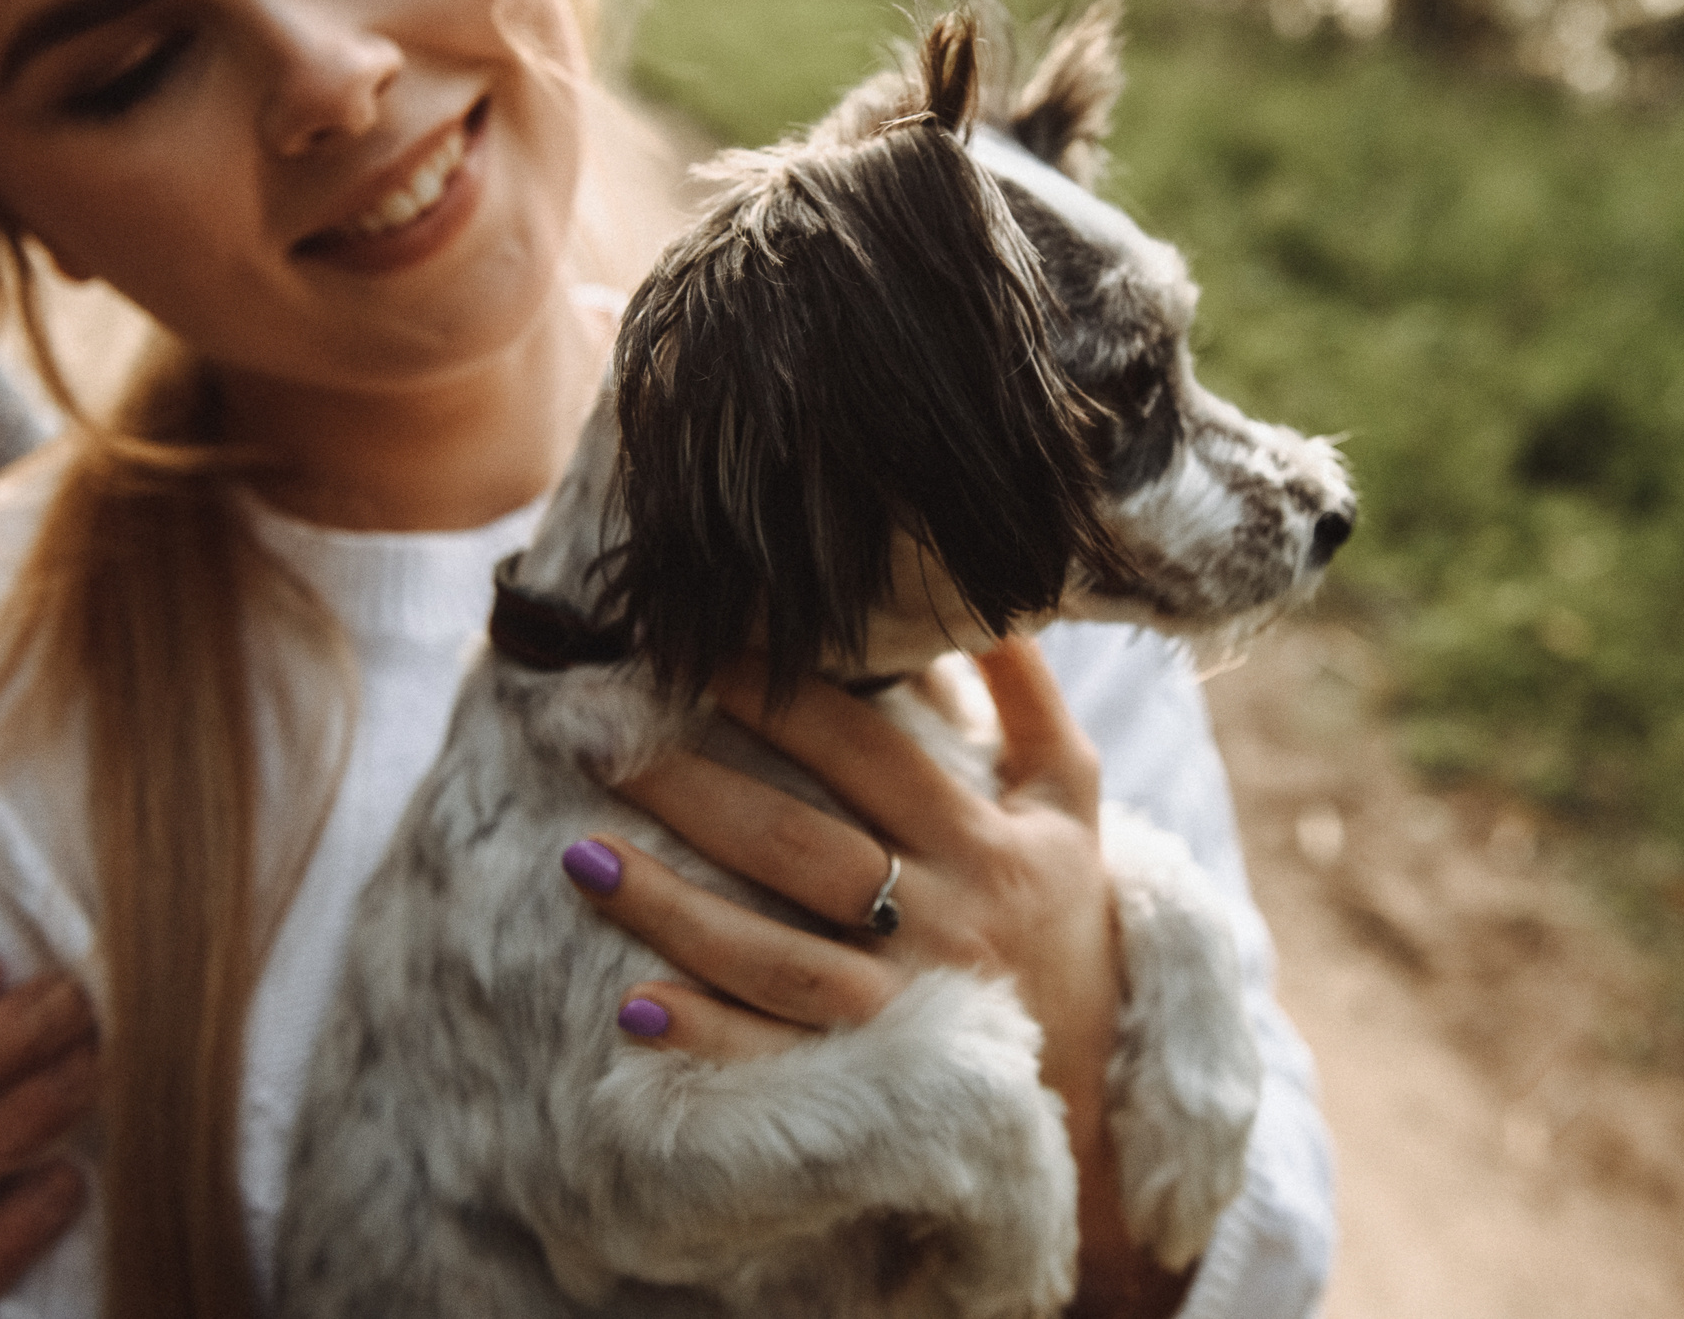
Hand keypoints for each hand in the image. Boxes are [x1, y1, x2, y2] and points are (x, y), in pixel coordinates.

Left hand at [565, 637, 1190, 1317]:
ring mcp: (902, 1010)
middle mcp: (941, 923)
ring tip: (582, 854)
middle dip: (697, 789)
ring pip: (774, 955)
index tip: (694, 652)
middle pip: (802, 846)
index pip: (867, 754)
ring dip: (674, 908)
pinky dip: (708, 1037)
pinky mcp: (871, 1083)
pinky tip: (633, 1007)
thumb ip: (1026, 694)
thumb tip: (979, 598)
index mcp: (983, 843)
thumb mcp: (1070, 800)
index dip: (781, 700)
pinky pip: (777, 1060)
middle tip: (603, 739)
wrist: (1102, 1086)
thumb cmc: (1065, 917)